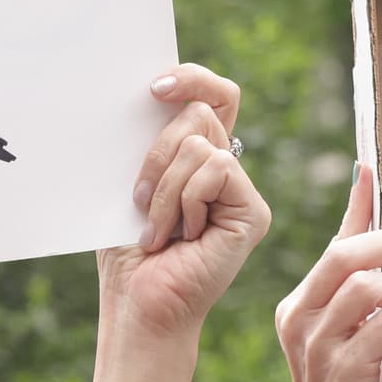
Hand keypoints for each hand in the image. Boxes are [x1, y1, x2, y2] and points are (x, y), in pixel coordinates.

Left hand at [88, 63, 269, 381]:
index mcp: (197, 158)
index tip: (153, 87)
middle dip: (157, 151)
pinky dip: (185, 199)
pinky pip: (218, 168)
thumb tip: (154, 93)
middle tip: (138, 198)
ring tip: (156, 229)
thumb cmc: (127, 250)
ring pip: (202, 143)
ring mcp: (242, 191)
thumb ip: (152, 141)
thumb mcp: (132, 182)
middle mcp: (226, 170)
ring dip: (164, 187)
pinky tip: (182, 235)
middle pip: (201, 113)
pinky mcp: (254, 212)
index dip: (192, 79)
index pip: (212, 97)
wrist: (138, 301)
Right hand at [274, 166, 381, 381]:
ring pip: (366, 285)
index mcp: (300, 306)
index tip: (373, 168)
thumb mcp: (354, 340)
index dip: (360, 203)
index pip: (334, 240)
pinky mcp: (342, 374)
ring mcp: (317, 347)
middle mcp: (300, 320)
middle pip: (348, 253)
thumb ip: (368, 296)